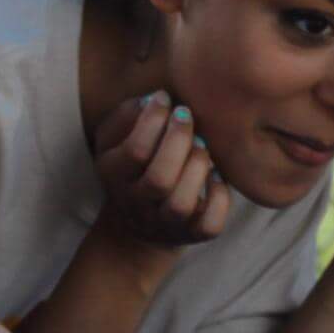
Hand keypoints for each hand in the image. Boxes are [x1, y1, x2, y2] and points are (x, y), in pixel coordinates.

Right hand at [91, 93, 230, 256]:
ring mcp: (165, 223)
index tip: (165, 98)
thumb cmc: (131, 167)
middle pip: (159, 179)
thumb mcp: (114, 140)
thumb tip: (155, 99)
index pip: (134, 151)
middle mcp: (136, 203)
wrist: (137, 226)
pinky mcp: (193, 235)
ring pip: (181, 203)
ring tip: (202, 145)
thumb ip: (127, 115)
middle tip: (187, 116)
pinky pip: (209, 225)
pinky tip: (217, 176)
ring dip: (198, 167)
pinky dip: (219, 198)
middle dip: (178, 141)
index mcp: (113, 175)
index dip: (153, 120)